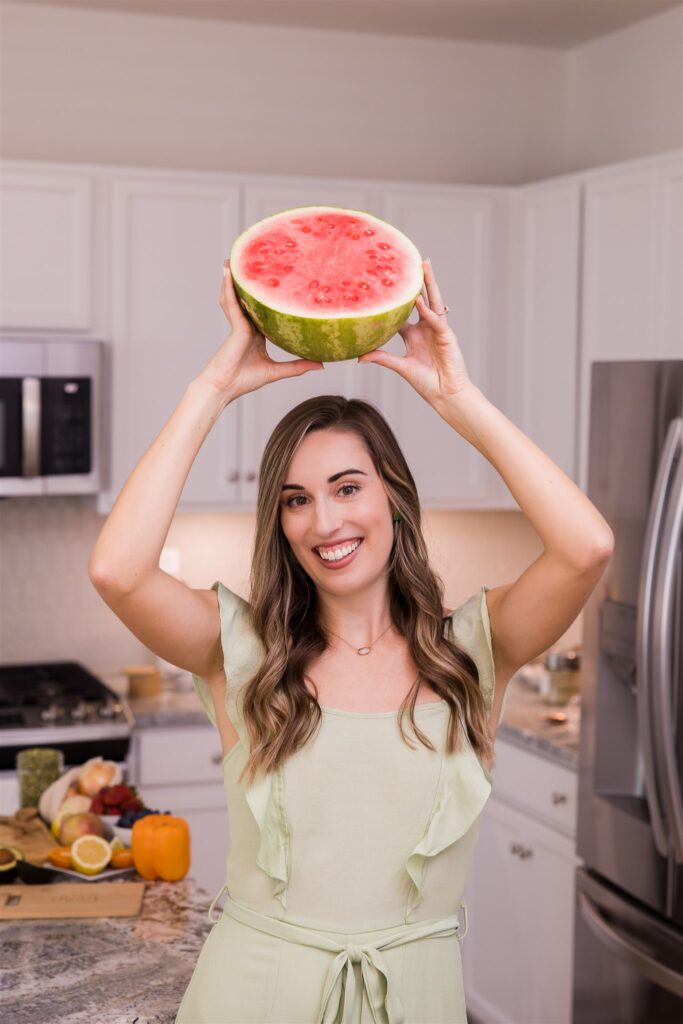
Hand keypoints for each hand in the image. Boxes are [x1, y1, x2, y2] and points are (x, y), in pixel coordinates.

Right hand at [198, 260, 323, 399]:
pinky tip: (230, 272)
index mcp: (255, 333)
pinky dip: (230, 287)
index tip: (278, 281)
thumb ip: (298, 366)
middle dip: (249, 281)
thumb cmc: (245, 381)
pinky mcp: (235, 326)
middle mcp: (246, 325)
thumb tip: (322, 365)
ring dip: (235, 278)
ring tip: (235, 259)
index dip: (269, 295)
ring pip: (236, 296)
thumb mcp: (276, 371)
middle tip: (255, 261)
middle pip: (248, 298)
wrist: (224, 388)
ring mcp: (239, 323)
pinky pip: (232, 302)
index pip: (263, 309)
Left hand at [357, 259, 474, 406]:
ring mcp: (438, 330)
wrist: (445, 395)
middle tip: (415, 261)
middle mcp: (427, 328)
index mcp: (414, 335)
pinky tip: (419, 303)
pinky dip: (428, 312)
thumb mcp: (400, 367)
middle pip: (422, 300)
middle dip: (419, 281)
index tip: (388, 281)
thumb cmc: (426, 383)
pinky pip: (437, 320)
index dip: (397, 297)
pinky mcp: (448, 337)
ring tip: (425, 266)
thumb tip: (359, 356)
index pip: (405, 311)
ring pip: (434, 302)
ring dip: (429, 285)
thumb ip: (382, 358)